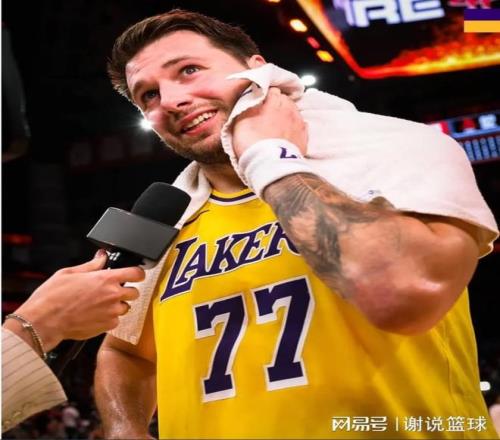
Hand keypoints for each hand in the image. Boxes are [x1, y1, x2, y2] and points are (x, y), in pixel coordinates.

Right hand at [9, 251, 144, 350]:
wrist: (44, 321)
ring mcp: (112, 312)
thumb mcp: (70, 273)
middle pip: (135, 292)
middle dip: (126, 291)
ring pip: (125, 308)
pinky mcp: (107, 326)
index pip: (136, 273)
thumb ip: (91, 265)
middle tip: (112, 292)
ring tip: (100, 305)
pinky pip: (116, 321)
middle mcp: (113, 295)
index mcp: (106, 279)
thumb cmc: (53, 297)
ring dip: (117, 306)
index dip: (138, 274)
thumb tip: (101, 257)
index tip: (136, 275)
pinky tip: (95, 315)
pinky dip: (109, 318)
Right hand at [232, 87, 307, 157]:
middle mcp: (289, 109)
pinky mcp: (304, 138)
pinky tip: (289, 134)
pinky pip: (302, 127)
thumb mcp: (240, 120)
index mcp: (274, 102)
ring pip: (295, 112)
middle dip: (279, 104)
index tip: (262, 102)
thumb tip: (251, 98)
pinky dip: (296, 129)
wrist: (269, 164)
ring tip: (279, 125)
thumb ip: (247, 106)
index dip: (266, 96)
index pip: (272, 91)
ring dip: (288, 116)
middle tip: (270, 114)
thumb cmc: (251, 141)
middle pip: (285, 100)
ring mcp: (298, 123)